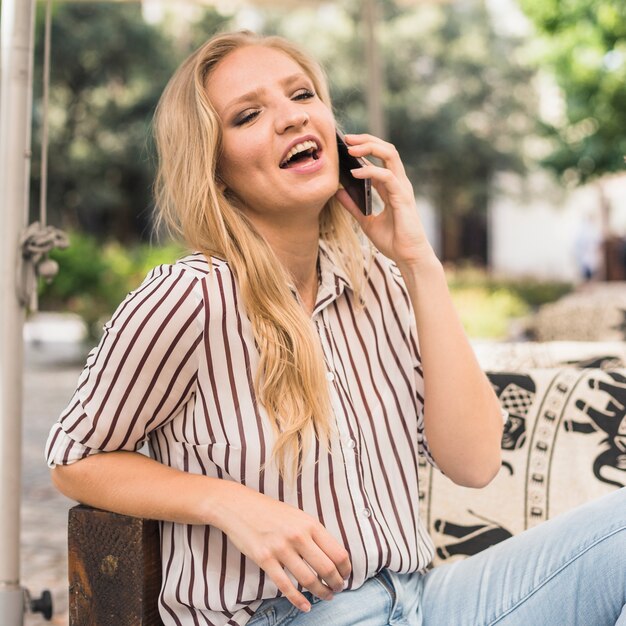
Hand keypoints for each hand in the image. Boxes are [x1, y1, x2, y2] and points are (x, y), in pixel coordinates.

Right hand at [212, 483, 350, 612]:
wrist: (239, 506)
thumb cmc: (270, 511)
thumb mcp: (297, 515)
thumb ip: (313, 533)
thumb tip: (332, 556)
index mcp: (310, 523)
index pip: (337, 552)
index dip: (345, 569)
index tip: (345, 575)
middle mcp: (298, 535)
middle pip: (327, 568)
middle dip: (336, 583)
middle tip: (337, 589)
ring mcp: (280, 548)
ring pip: (309, 580)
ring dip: (321, 592)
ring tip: (326, 596)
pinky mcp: (264, 559)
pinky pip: (286, 586)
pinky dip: (298, 600)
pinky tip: (305, 606)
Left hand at [334, 133, 436, 270]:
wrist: (408, 257)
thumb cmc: (393, 241)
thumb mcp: (366, 221)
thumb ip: (354, 206)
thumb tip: (338, 192)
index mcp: (392, 186)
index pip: (381, 157)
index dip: (365, 147)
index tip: (346, 144)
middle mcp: (399, 183)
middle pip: (387, 149)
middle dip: (367, 140)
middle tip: (347, 139)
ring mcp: (402, 188)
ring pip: (390, 155)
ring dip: (369, 148)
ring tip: (350, 149)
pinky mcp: (402, 198)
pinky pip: (387, 177)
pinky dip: (370, 171)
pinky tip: (355, 173)